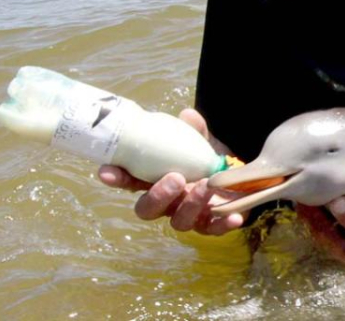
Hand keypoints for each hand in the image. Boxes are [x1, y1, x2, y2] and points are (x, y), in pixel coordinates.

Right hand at [97, 108, 244, 234]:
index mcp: (156, 180)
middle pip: (148, 210)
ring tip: (205, 185)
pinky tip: (234, 217)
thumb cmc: (208, 159)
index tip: (106, 172)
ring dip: (191, 204)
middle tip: (175, 178)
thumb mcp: (201, 143)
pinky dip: (223, 224)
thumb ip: (194, 131)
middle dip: (157, 196)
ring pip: (179, 221)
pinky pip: (214, 229)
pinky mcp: (211, 224)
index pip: (130, 182)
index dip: (117, 178)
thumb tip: (187, 115)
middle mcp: (167, 203)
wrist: (239, 177)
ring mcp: (188, 216)